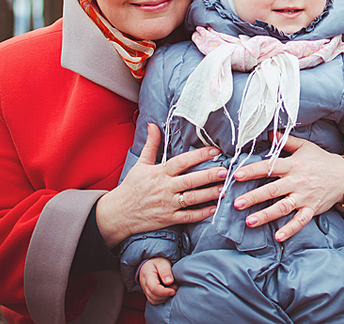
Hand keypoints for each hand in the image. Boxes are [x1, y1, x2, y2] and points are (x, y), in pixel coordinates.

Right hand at [96, 123, 225, 246]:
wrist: (118, 213)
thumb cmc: (131, 187)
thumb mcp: (140, 164)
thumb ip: (151, 144)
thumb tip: (153, 125)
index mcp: (160, 173)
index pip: (182, 161)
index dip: (199, 155)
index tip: (214, 151)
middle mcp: (165, 188)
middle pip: (190, 181)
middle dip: (209, 176)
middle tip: (225, 171)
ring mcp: (168, 204)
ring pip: (192, 199)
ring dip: (209, 194)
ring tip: (224, 189)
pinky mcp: (169, 219)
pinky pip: (188, 217)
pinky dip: (201, 214)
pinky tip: (214, 208)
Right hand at [138, 257, 177, 305]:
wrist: (149, 263)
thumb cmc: (157, 262)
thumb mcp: (162, 262)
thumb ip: (165, 271)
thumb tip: (169, 282)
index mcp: (147, 276)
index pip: (154, 288)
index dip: (164, 292)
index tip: (174, 291)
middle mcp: (144, 285)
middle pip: (154, 296)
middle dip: (166, 295)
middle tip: (176, 287)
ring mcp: (145, 290)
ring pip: (154, 300)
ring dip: (164, 298)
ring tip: (172, 289)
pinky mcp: (148, 293)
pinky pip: (154, 301)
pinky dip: (162, 299)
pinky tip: (168, 293)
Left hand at [231, 133, 343, 241]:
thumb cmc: (321, 160)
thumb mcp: (304, 147)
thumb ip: (285, 141)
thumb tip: (269, 133)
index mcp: (293, 165)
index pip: (269, 167)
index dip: (252, 171)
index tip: (237, 175)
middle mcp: (297, 182)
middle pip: (272, 190)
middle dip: (253, 197)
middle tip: (237, 203)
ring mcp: (304, 197)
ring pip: (283, 207)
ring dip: (266, 215)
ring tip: (249, 222)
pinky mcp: (312, 209)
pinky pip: (300, 221)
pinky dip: (290, 229)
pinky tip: (278, 237)